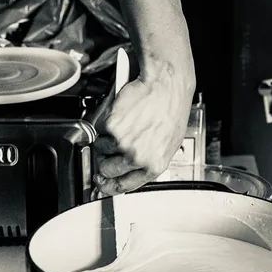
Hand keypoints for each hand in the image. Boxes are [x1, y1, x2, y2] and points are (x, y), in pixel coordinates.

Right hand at [92, 72, 192, 195]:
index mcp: (155, 165)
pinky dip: (106, 122)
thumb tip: (132, 171)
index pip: (125, 185)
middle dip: (105, 159)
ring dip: (107, 138)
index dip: (109, 186)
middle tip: (115, 145)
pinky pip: (100, 130)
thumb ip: (150, 160)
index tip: (101, 183)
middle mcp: (138, 157)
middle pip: (106, 169)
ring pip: (101, 148)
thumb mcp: (169, 143)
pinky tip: (123, 115)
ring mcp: (123, 142)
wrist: (166, 85)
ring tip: (125, 125)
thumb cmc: (171, 109)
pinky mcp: (112, 126)